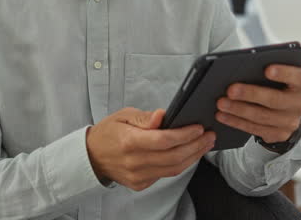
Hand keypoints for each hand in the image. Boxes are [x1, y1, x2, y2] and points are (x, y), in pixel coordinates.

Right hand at [86, 107, 215, 190]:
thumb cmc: (108, 132)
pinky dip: (180, 164)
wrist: (91, 156)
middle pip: (173, 157)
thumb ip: (145, 117)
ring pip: (173, 169)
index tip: (198, 127)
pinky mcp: (140, 184)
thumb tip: (163, 115)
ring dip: (193, 157)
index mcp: (129, 141)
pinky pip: (165, 175)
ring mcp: (137, 176)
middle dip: (196, 146)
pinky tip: (189, 154)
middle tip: (209, 136)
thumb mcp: (123, 115)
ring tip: (205, 144)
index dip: (185, 134)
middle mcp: (134, 162)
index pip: (164, 140)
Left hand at [215, 65, 300, 143]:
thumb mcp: (282, 73)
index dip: (283, 73)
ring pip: (261, 116)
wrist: (289, 110)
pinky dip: (236, 122)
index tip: (267, 69)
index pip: (297, 77)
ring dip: (238, 110)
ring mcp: (290, 122)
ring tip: (221, 103)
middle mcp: (300, 104)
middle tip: (230, 89)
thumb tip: (245, 64)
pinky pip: (254, 129)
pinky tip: (222, 115)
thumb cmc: (280, 84)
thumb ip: (271, 67)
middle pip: (275, 100)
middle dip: (250, 94)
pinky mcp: (278, 134)